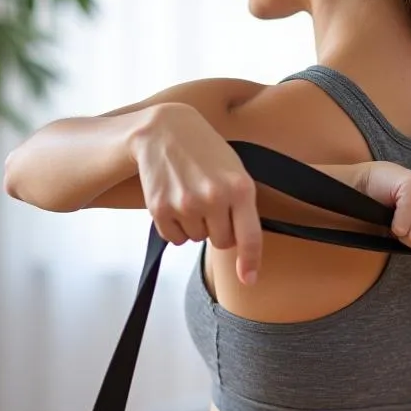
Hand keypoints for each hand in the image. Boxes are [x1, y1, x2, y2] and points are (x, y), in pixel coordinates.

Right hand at [130, 103, 261, 283]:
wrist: (164, 130)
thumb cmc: (206, 152)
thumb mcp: (235, 171)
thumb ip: (243, 206)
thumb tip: (242, 249)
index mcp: (240, 188)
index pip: (250, 237)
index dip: (250, 262)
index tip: (249, 280)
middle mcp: (214, 197)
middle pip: (222, 242)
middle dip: (218, 229)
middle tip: (210, 202)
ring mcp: (185, 204)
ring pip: (197, 239)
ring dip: (195, 225)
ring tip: (190, 194)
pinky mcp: (160, 208)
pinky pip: (174, 238)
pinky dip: (175, 227)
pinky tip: (174, 200)